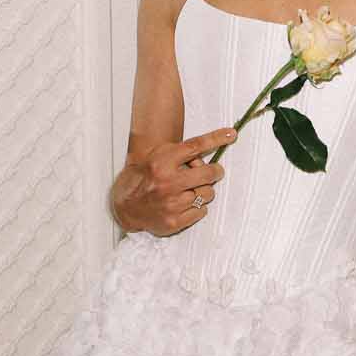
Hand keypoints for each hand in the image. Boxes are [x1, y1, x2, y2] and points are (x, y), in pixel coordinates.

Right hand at [111, 129, 235, 235]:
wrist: (124, 207)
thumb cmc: (144, 178)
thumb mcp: (156, 157)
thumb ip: (180, 155)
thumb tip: (204, 157)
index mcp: (162, 162)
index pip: (195, 146)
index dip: (216, 138)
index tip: (231, 134)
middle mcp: (167, 182)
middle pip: (208, 173)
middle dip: (215, 171)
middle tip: (213, 172)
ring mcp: (171, 203)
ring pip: (208, 194)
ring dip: (204, 191)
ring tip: (191, 190)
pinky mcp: (174, 221)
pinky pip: (201, 211)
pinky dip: (197, 207)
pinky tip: (185, 204)